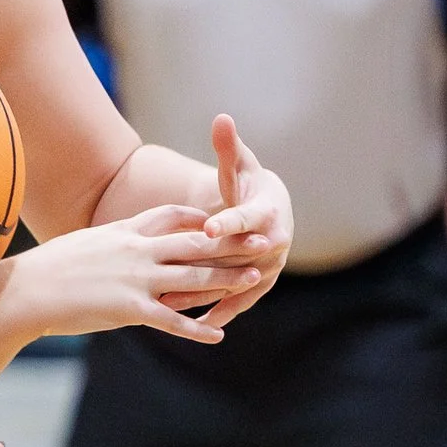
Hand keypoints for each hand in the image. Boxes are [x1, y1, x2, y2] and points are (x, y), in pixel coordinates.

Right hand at [9, 204, 258, 344]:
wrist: (25, 291)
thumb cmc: (47, 270)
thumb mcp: (83, 244)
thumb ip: (108, 243)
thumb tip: (114, 243)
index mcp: (125, 232)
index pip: (172, 216)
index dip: (201, 218)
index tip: (222, 220)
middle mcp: (137, 251)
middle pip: (195, 243)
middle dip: (232, 241)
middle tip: (264, 239)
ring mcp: (136, 280)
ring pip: (193, 277)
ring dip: (228, 279)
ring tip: (256, 280)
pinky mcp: (129, 309)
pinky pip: (172, 320)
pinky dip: (197, 329)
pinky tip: (217, 335)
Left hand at [191, 116, 292, 326]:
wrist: (274, 211)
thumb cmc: (250, 184)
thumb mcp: (241, 165)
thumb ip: (229, 146)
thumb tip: (221, 118)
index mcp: (268, 211)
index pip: (246, 218)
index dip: (227, 223)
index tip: (207, 227)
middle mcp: (273, 242)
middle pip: (237, 256)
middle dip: (209, 264)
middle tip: (178, 270)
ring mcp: (268, 267)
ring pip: (234, 283)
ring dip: (205, 293)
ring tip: (172, 302)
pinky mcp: (260, 284)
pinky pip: (238, 301)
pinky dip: (218, 312)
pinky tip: (194, 327)